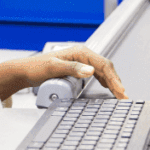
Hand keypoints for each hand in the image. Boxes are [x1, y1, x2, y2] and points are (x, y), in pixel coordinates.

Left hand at [0, 45, 126, 100]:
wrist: (25, 71)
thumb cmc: (36, 68)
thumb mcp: (53, 68)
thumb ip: (72, 69)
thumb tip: (91, 70)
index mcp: (80, 52)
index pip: (103, 65)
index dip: (114, 78)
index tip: (120, 91)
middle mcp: (82, 55)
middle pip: (106, 68)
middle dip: (116, 82)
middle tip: (124, 97)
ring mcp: (80, 61)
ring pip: (102, 71)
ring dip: (112, 83)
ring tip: (120, 95)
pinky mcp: (77, 68)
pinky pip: (96, 74)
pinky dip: (104, 81)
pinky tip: (108, 88)